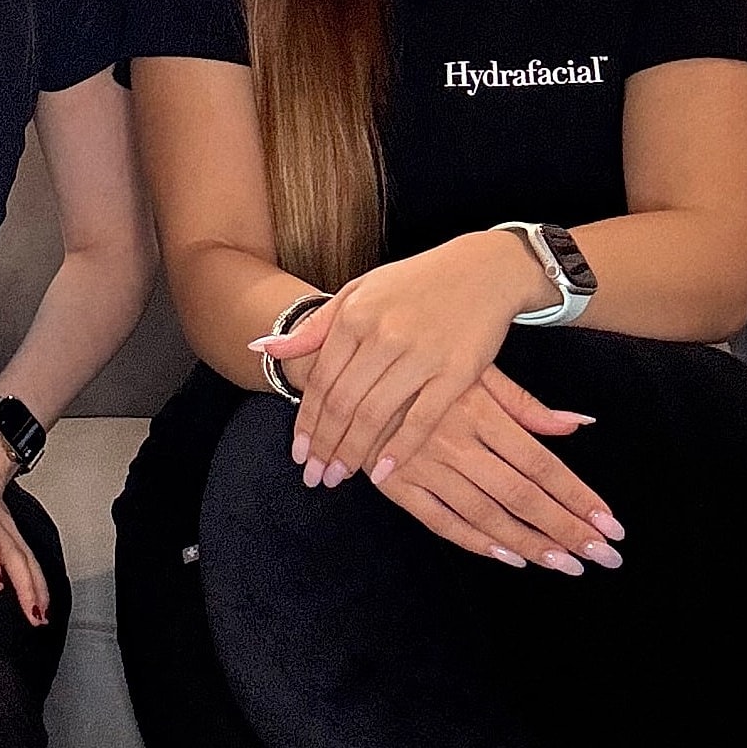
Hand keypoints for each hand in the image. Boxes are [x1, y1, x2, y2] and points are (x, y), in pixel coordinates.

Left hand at [270, 231, 551, 486]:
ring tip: (338, 476)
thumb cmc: (414, 283)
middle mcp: (384, 335)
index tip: (298, 453)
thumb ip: (314, 326)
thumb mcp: (358, 291)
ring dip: (353, 452)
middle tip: (314, 476)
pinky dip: (399, 449)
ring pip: (375, 415)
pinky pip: (421, 419)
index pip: (322, 380)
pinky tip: (381, 472)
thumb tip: (264, 348)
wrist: (482, 270)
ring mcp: (421, 354)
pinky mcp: (457, 372)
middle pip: (343, 403)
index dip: (307, 422)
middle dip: (324, 445)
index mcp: (355, 316)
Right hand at [375, 367, 625, 574]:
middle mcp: (453, 440)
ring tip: (567, 565)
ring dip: (530, 544)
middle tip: (604, 557)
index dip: (577, 497)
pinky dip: (475, 542)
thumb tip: (581, 423)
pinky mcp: (394, 483)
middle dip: (565, 530)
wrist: (342, 362)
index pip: (540, 464)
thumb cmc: (420, 363)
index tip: (611, 525)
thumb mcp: (474, 371)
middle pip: (521, 496)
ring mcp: (422, 465)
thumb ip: (525, 404)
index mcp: (477, 410)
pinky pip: (439, 521)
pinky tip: (509, 556)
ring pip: (485, 515)